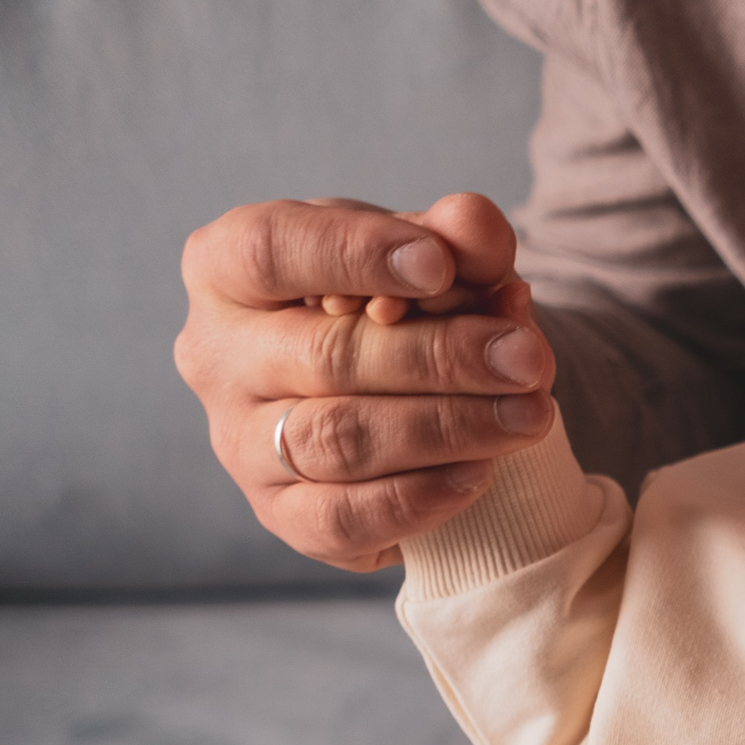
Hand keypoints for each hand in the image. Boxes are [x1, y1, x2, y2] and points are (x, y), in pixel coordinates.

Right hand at [173, 193, 557, 571]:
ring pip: (337, 440)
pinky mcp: (280, 514)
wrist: (399, 392)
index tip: (441, 265)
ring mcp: (239, 443)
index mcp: (226, 267)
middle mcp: (215, 356)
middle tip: (527, 357)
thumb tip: (477, 226)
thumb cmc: (397, 302)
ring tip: (528, 413)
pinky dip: (420, 497)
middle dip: (441, 357)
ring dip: (448, 428)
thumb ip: (456, 236)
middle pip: (325, 356)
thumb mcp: (424, 252)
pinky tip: (481, 471)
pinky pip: (343, 518)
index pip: (270, 250)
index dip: (355, 254)